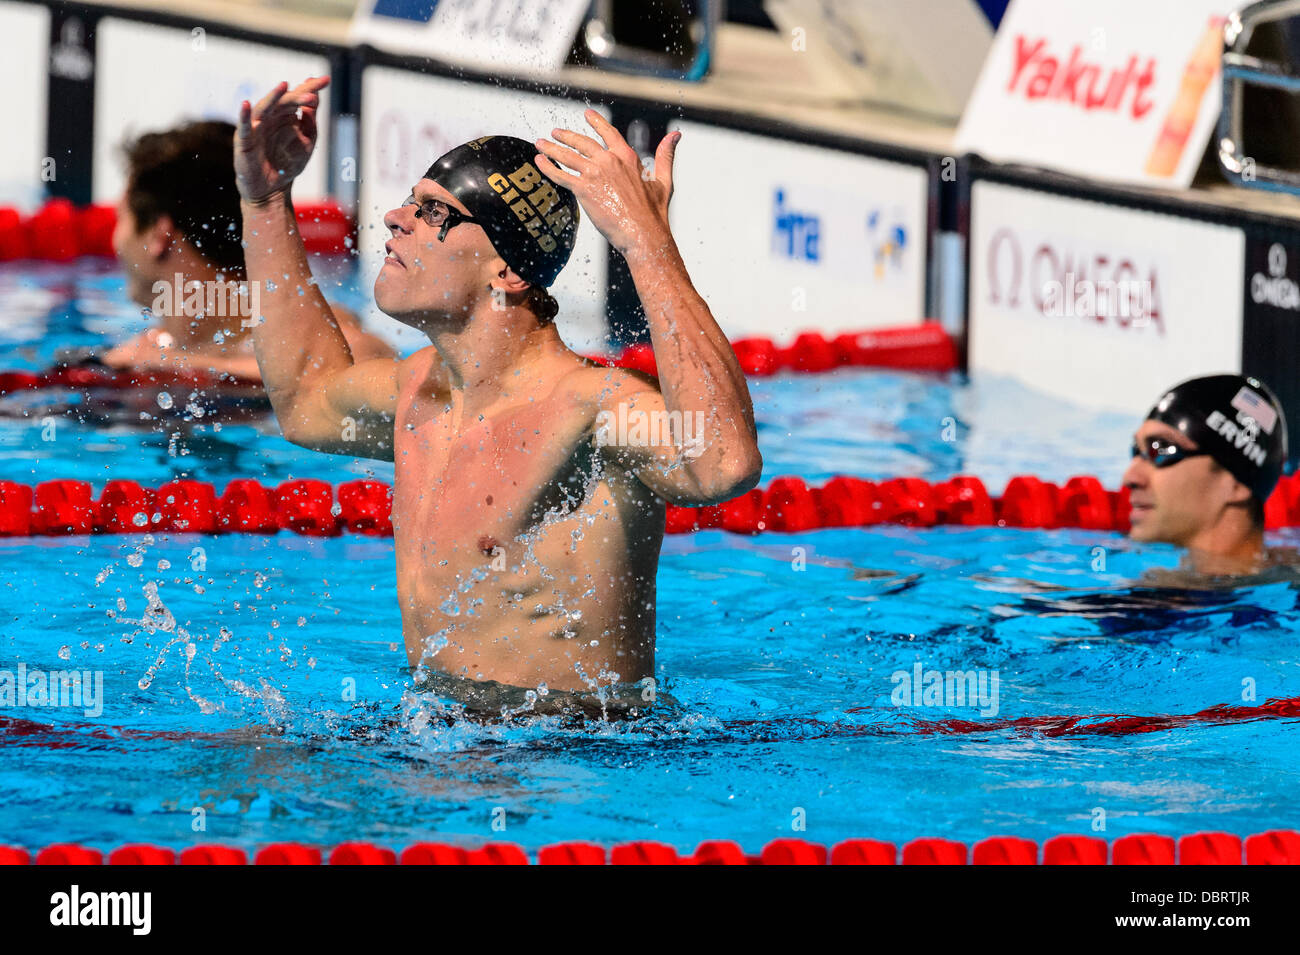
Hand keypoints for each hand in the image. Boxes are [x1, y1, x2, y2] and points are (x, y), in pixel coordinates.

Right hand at [235, 76, 328, 204]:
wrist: (273, 190)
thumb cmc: (288, 164)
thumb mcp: (306, 141)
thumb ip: (310, 121)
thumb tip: (314, 97)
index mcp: (285, 116)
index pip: (298, 98)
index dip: (310, 88)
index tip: (326, 80)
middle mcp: (270, 118)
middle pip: (284, 101)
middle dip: (298, 95)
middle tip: (313, 93)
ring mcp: (256, 128)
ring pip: (264, 108)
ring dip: (273, 97)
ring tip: (284, 86)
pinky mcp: (244, 141)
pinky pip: (244, 127)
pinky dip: (243, 115)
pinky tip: (246, 104)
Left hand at [534, 110, 678, 255]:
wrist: (643, 234)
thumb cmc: (655, 213)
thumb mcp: (664, 180)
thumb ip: (666, 156)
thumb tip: (676, 136)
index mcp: (627, 157)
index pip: (608, 133)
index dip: (596, 123)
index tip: (586, 115)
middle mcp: (609, 161)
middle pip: (582, 142)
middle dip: (566, 136)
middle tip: (555, 133)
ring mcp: (595, 174)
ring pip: (567, 156)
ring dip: (551, 148)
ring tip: (540, 144)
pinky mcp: (583, 191)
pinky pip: (561, 175)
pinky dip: (548, 167)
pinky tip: (539, 161)